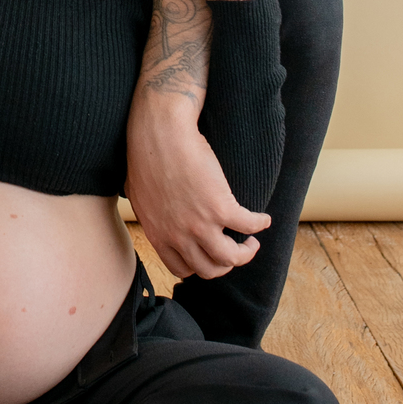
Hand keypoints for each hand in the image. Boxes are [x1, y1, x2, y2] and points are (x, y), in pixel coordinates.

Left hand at [126, 108, 271, 280]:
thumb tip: (153, 213)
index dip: (198, 265)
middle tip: (234, 251)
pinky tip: (264, 219)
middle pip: (209, 269)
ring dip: (246, 253)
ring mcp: (201, 225)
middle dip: (224, 265)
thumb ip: (149, 213)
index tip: (208, 255)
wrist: (160, 134)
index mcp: (158, 235)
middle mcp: (179, 236)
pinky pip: (249, 225)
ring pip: (231, 258)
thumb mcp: (138, 195)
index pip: (181, 268)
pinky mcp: (221, 207)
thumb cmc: (145, 156)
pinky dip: (260, 224)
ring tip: (251, 242)